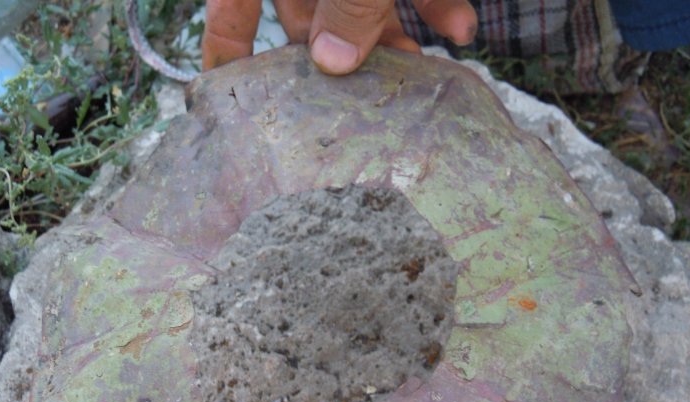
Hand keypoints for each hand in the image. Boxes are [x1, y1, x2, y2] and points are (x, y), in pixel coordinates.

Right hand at [202, 0, 477, 75]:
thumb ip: (348, 2)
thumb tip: (333, 62)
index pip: (230, 10)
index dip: (227, 54)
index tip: (236, 102)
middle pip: (305, 16)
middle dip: (337, 60)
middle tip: (356, 104)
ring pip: (360, 4)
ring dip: (392, 40)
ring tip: (417, 76)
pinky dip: (433, 4)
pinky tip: (462, 30)